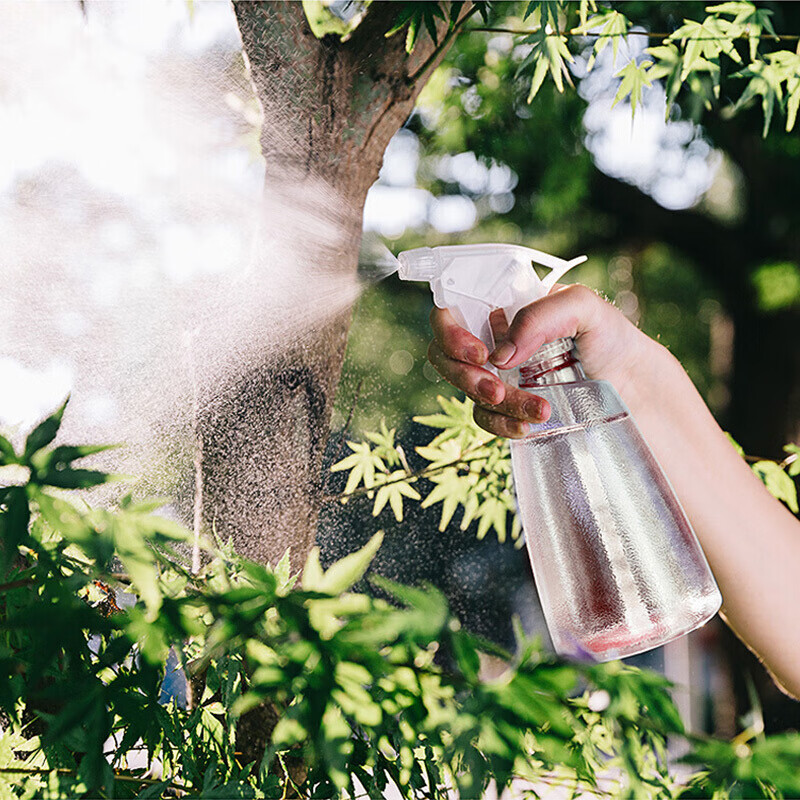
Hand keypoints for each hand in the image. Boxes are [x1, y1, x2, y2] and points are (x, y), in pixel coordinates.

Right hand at [428, 284, 654, 437]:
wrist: (639, 392)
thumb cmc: (614, 340)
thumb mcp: (586, 308)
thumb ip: (541, 315)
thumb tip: (499, 355)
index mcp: (504, 308)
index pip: (453, 310)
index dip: (450, 331)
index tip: (480, 352)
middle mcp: (494, 341)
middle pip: (446, 356)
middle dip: (464, 375)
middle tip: (495, 387)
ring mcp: (499, 377)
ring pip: (466, 391)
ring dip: (493, 404)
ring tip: (539, 410)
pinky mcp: (508, 409)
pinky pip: (485, 419)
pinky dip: (501, 424)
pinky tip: (528, 426)